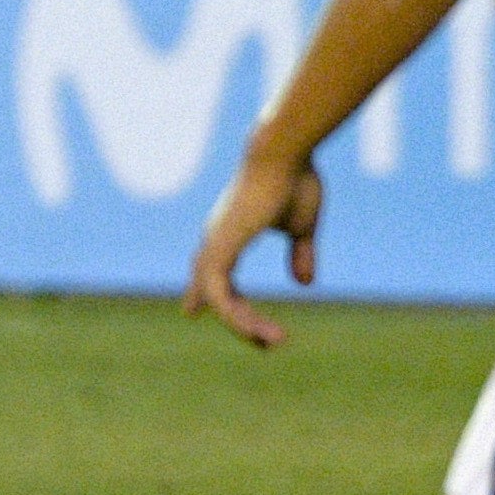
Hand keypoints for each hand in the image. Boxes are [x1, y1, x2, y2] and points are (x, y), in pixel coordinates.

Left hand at [184, 145, 323, 349]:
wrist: (285, 152)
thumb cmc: (294, 179)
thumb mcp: (302, 225)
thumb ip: (301, 253)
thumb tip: (304, 283)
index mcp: (231, 232)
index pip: (213, 270)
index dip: (205, 293)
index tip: (190, 312)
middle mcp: (216, 240)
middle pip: (214, 290)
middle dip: (236, 318)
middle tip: (262, 342)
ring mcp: (215, 245)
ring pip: (219, 299)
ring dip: (244, 324)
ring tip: (272, 342)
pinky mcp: (220, 249)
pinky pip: (220, 295)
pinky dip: (235, 316)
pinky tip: (254, 331)